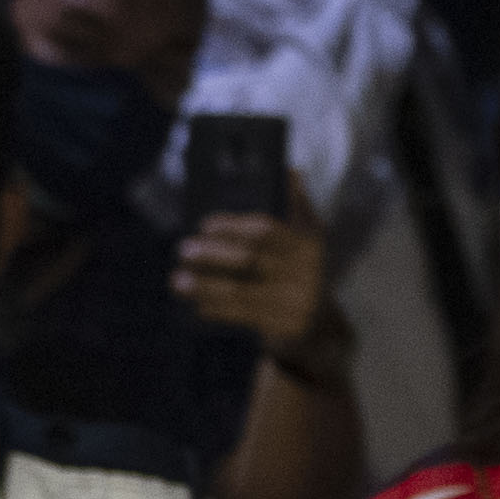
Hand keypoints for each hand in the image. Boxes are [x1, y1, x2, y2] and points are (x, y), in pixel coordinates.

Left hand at [176, 207, 329, 357]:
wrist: (322, 328)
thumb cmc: (304, 272)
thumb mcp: (310, 238)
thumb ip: (298, 206)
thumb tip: (289, 170)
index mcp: (307, 244)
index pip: (266, 231)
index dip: (234, 226)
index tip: (205, 224)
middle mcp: (303, 272)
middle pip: (250, 260)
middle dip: (213, 254)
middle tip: (183, 248)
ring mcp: (294, 302)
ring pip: (240, 291)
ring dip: (205, 286)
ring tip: (177, 280)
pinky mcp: (284, 329)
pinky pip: (242, 317)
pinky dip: (217, 310)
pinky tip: (196, 305)